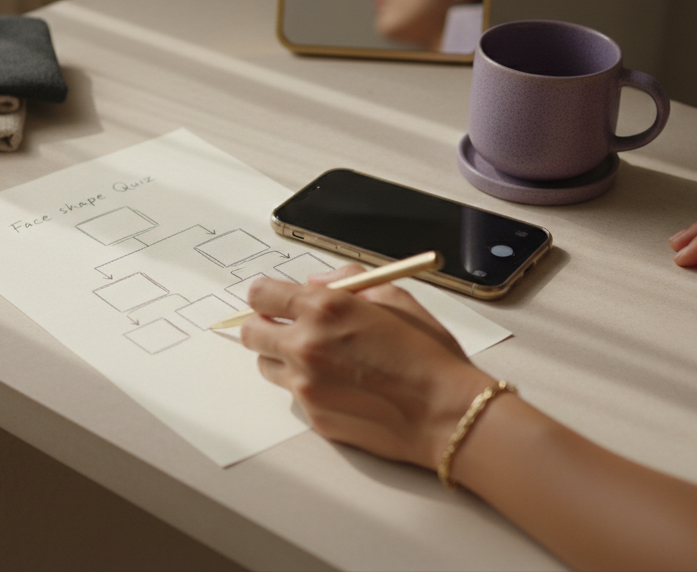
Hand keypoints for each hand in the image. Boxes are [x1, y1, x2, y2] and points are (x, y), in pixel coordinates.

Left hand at [239, 265, 491, 469]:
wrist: (446, 414)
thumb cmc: (428, 356)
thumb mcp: (396, 297)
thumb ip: (349, 280)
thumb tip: (316, 281)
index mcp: (324, 309)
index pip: (261, 295)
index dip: (266, 296)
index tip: (273, 299)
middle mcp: (306, 346)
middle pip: (251, 332)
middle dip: (265, 326)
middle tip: (288, 327)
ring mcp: (305, 385)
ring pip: (266, 365)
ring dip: (282, 358)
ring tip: (321, 359)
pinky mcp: (313, 416)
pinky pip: (294, 395)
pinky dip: (308, 387)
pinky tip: (343, 386)